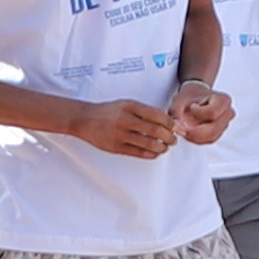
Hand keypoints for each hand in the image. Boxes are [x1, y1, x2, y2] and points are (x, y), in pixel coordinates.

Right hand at [63, 92, 179, 160]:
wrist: (85, 119)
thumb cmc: (107, 111)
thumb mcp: (126, 104)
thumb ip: (144, 111)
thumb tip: (165, 121)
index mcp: (130, 106)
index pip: (157, 115)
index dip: (170, 123)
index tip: (174, 126)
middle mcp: (126, 120)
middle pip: (156, 130)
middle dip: (169, 137)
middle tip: (173, 139)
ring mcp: (120, 134)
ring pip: (149, 144)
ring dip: (162, 147)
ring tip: (165, 147)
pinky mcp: (116, 147)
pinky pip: (138, 153)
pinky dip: (151, 154)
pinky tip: (155, 153)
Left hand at [166, 81, 234, 151]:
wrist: (195, 97)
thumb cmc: (190, 96)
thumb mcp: (179, 101)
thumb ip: (177, 114)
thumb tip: (178, 129)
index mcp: (223, 100)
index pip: (212, 113)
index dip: (198, 113)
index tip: (192, 107)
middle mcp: (228, 113)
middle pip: (212, 130)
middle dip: (194, 131)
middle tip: (182, 126)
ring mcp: (225, 124)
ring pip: (211, 138)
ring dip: (195, 136)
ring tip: (185, 127)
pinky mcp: (220, 132)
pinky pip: (209, 140)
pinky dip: (197, 138)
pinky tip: (190, 131)